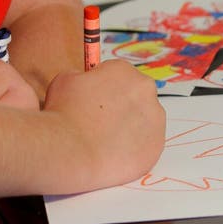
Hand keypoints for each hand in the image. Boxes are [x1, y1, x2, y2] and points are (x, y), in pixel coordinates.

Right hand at [43, 59, 165, 188]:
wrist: (72, 150)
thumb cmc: (66, 112)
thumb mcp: (66, 79)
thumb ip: (82, 77)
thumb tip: (87, 82)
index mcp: (124, 70)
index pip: (119, 76)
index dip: (105, 89)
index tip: (95, 101)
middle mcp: (145, 90)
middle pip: (136, 95)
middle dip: (122, 106)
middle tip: (101, 121)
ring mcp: (155, 119)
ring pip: (144, 121)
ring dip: (129, 127)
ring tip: (105, 140)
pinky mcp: (156, 146)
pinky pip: (146, 144)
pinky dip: (133, 148)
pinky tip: (113, 153)